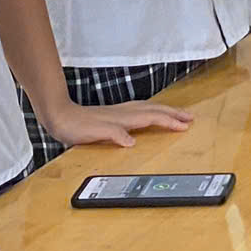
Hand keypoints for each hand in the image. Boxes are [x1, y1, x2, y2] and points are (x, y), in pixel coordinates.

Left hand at [40, 95, 193, 149]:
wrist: (60, 116)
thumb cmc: (76, 126)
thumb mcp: (94, 133)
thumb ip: (114, 135)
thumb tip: (132, 142)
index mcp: (124, 118)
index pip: (153, 117)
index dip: (170, 121)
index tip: (185, 126)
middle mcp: (125, 113)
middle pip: (155, 109)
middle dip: (174, 113)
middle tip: (190, 118)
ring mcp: (120, 112)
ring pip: (149, 108)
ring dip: (165, 111)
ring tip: (177, 115)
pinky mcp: (115, 115)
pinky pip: (141, 111)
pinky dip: (153, 111)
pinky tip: (150, 115)